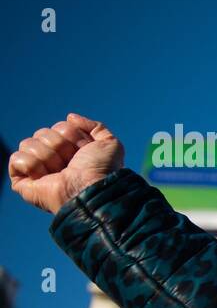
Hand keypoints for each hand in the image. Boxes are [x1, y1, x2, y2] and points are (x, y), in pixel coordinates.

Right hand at [8, 113, 123, 212]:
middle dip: (60, 145)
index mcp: (71, 151)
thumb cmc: (102, 171)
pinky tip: (45, 177)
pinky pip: (16, 157)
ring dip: (48, 156)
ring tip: (60, 172)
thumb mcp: (109, 144)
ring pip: (29, 143)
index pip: (61, 127)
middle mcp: (53, 159)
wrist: (91, 190)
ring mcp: (37, 170)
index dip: (74, 136)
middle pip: (44, 133)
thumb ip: (96, 127)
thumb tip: (70, 117)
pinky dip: (32, 164)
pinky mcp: (23, 181)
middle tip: (71, 163)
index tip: (84, 151)